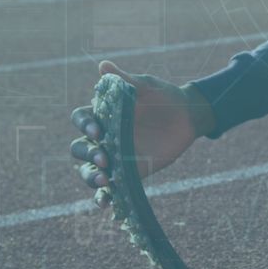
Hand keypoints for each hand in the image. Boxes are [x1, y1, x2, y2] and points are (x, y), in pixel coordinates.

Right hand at [70, 61, 215, 207]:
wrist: (188, 115)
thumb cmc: (164, 96)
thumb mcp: (146, 86)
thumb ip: (125, 80)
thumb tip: (104, 66)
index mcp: (103, 113)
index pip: (82, 118)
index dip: (84, 125)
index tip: (98, 129)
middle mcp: (104, 136)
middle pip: (80, 148)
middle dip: (87, 154)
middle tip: (104, 157)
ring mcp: (113, 156)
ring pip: (89, 170)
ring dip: (89, 176)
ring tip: (103, 178)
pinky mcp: (128, 172)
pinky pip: (109, 187)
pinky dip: (103, 196)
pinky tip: (105, 203)